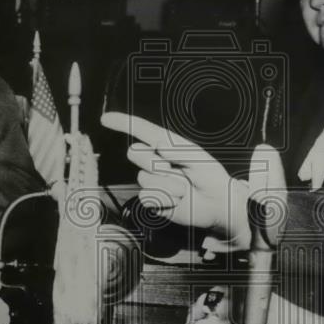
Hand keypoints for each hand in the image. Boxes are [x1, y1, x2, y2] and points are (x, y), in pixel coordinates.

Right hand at [100, 112, 251, 247]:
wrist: (217, 205)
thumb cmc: (210, 177)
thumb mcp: (197, 158)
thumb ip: (177, 150)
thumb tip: (158, 144)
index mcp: (166, 145)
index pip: (141, 131)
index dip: (123, 123)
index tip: (106, 119)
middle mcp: (155, 160)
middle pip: (134, 152)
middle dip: (153, 160)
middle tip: (177, 170)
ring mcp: (152, 180)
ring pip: (144, 177)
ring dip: (167, 184)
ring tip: (184, 189)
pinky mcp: (153, 199)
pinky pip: (148, 196)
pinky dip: (166, 199)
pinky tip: (178, 200)